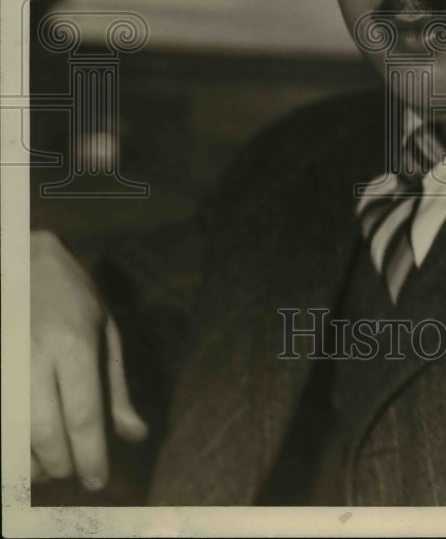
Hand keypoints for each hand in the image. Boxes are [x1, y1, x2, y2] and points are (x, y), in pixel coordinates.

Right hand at [31, 230, 147, 490]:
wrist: (21, 260)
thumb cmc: (71, 296)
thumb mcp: (106, 330)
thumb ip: (116, 387)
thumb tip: (136, 435)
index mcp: (74, 345)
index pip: (83, 415)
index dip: (91, 456)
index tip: (98, 480)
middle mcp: (35, 358)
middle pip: (45, 433)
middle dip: (62, 465)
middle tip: (74, 471)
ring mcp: (5, 367)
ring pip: (14, 436)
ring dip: (32, 462)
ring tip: (50, 464)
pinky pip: (1, 425)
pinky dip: (13, 445)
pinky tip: (26, 447)